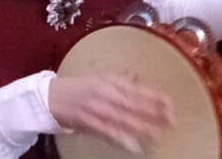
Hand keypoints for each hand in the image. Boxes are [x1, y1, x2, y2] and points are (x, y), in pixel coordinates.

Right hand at [49, 75, 173, 153]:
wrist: (50, 96)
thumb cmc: (77, 87)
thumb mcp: (98, 79)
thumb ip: (119, 79)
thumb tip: (137, 75)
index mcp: (108, 81)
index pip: (135, 89)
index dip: (153, 97)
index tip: (170, 104)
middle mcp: (103, 93)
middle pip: (132, 104)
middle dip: (153, 113)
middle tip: (172, 121)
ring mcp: (95, 108)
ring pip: (122, 119)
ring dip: (142, 128)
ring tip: (159, 135)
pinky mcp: (87, 122)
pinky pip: (106, 131)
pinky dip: (120, 138)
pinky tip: (133, 145)